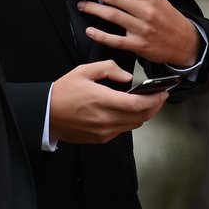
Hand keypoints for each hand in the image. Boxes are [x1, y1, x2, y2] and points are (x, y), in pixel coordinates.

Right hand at [49, 60, 167, 143]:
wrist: (45, 114)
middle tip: (160, 97)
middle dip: (154, 107)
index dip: (154, 100)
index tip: (163, 93)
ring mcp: (102, 132)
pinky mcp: (100, 138)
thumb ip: (108, 69)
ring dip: (144, 115)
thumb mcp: (83, 71)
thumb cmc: (63, 91)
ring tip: (148, 103)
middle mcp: (104, 119)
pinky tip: (129, 111)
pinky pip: (122, 130)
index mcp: (101, 100)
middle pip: (140, 117)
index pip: (136, 105)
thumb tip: (128, 77)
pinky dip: (131, 121)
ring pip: (133, 125)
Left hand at [74, 0, 202, 67]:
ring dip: (93, 9)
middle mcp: (146, 10)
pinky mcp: (138, 45)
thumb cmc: (168, 17)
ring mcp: (142, 28)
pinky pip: (116, 40)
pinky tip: (89, 30)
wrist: (185, 43)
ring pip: (112, 16)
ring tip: (81, 5)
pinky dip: (100, 35)